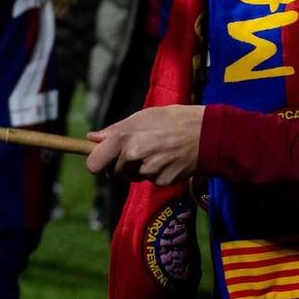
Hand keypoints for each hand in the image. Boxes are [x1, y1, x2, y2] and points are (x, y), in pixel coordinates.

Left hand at [86, 105, 202, 185]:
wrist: (206, 134)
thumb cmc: (172, 120)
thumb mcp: (141, 117)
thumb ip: (115, 130)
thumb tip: (93, 138)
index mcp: (124, 138)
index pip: (94, 165)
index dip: (97, 163)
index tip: (102, 159)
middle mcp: (133, 156)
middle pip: (113, 173)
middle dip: (120, 165)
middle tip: (135, 151)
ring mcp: (148, 171)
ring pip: (133, 176)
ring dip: (139, 168)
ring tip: (156, 150)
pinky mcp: (162, 181)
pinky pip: (151, 180)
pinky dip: (156, 172)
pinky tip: (167, 158)